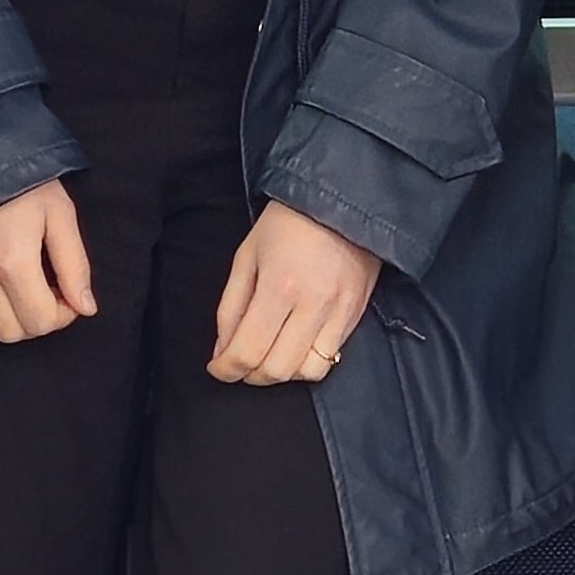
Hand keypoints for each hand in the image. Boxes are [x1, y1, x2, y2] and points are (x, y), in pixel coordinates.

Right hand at [0, 180, 93, 344]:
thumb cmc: (22, 182)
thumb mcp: (60, 215)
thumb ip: (75, 266)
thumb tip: (85, 307)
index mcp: (12, 259)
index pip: (40, 321)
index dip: (62, 315)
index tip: (67, 294)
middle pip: (12, 332)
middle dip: (37, 319)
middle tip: (47, 291)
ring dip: (10, 318)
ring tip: (22, 288)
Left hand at [203, 203, 383, 384]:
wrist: (340, 200)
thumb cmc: (287, 223)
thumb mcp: (246, 256)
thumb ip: (231, 308)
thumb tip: (222, 351)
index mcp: (278, 286)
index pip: (247, 351)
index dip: (226, 369)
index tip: (218, 369)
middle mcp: (311, 304)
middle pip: (276, 369)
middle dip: (251, 375)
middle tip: (241, 363)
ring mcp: (338, 312)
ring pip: (306, 372)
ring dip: (281, 374)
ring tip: (270, 356)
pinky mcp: (355, 315)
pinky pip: (331, 359)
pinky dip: (307, 364)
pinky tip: (295, 348)